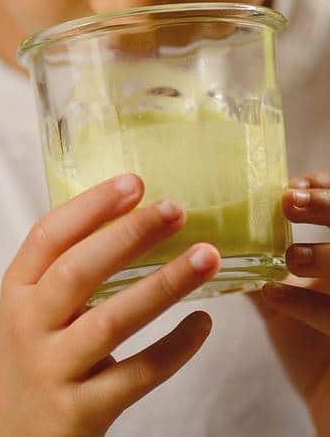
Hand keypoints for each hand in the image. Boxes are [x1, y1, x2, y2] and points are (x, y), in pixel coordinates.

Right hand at [0, 174, 220, 436]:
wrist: (7, 428)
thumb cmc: (32, 350)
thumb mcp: (31, 306)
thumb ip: (65, 268)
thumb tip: (133, 217)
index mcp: (18, 289)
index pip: (48, 236)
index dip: (90, 206)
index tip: (133, 182)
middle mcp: (29, 324)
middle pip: (78, 270)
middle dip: (128, 235)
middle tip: (175, 209)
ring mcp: (53, 367)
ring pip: (111, 320)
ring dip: (162, 285)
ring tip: (206, 257)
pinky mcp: (81, 409)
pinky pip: (138, 374)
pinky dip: (175, 348)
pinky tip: (203, 324)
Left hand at [251, 171, 329, 433]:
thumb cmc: (310, 343)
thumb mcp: (286, 295)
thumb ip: (260, 263)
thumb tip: (210, 231)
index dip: (325, 190)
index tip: (292, 185)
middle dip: (329, 208)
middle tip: (289, 200)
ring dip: (322, 256)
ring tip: (288, 256)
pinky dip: (304, 304)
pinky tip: (273, 294)